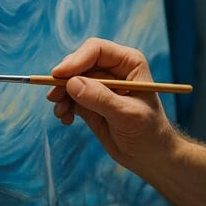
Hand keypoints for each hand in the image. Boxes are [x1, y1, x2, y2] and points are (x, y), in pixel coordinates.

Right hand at [47, 38, 178, 169]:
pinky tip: (67, 119)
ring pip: (71, 80)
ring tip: (62, 113)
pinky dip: (64, 106)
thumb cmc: (149, 132)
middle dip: (65, 80)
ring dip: (61, 95)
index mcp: (129, 63)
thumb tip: (72, 83)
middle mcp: (113, 69)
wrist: (151, 155)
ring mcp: (100, 85)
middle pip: (79, 63)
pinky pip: (69, 97)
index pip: (97, 50)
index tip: (59, 75)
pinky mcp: (90, 101)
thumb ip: (101, 98)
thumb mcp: (127, 115)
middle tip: (54, 98)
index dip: (76, 60)